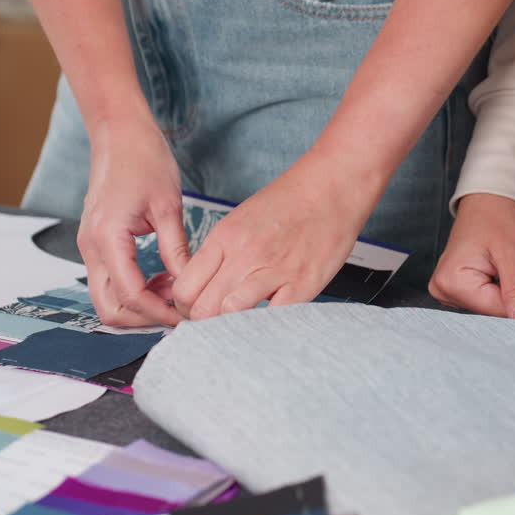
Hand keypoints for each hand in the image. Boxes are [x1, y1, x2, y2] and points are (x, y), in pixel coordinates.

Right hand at [78, 122, 189, 326]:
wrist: (119, 133)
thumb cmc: (143, 158)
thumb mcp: (168, 206)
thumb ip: (176, 249)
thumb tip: (189, 284)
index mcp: (107, 237)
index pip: (130, 295)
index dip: (159, 312)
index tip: (186, 315)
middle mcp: (91, 247)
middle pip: (109, 309)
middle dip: (144, 318)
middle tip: (178, 308)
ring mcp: (90, 247)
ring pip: (108, 298)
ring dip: (140, 304)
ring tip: (174, 288)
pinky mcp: (96, 244)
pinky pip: (111, 281)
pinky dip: (134, 289)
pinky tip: (162, 276)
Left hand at [172, 153, 374, 319]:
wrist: (330, 188)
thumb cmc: (289, 202)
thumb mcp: (240, 220)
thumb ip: (219, 253)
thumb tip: (200, 285)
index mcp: (225, 237)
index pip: (185, 286)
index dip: (184, 305)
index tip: (192, 309)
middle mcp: (245, 255)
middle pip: (203, 307)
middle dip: (202, 321)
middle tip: (212, 322)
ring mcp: (274, 271)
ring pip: (230, 315)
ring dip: (229, 326)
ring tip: (236, 324)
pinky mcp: (303, 284)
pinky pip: (273, 318)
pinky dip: (264, 325)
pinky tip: (265, 320)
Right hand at [429, 193, 514, 317]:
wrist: (490, 200)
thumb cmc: (497, 217)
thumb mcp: (513, 253)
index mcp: (452, 282)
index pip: (496, 310)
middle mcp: (445, 289)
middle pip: (496, 309)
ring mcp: (451, 290)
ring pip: (498, 304)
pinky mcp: (462, 289)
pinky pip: (494, 297)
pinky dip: (513, 283)